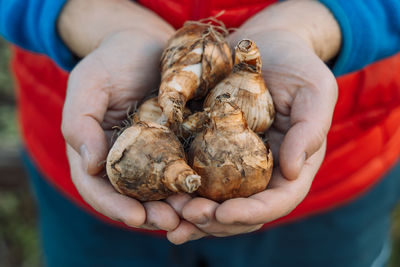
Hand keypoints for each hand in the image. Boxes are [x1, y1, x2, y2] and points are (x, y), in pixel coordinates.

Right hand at [61, 26, 183, 229]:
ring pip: (162, 188)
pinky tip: (208, 192)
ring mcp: (153, 153)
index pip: (98, 187)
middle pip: (134, 196)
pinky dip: (194, 184)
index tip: (136, 217)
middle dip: (152, 214)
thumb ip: (80, 122)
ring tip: (195, 215)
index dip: (115, 206)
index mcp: (97, 150)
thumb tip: (88, 165)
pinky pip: (185, 167)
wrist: (148, 44)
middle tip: (173, 224)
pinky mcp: (178, 143)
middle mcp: (125, 158)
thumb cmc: (113, 60)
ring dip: (178, 206)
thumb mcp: (89, 83)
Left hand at [166, 7, 339, 242]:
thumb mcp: (314, 90)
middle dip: (215, 220)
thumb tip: (292, 172)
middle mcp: (262, 171)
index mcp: (291, 164)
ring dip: (192, 214)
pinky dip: (180, 192)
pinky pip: (195, 177)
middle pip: (242, 210)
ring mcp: (236, 163)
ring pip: (215, 202)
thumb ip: (310, 129)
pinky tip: (161, 198)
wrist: (265, 45)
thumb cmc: (296, 65)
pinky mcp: (211, 149)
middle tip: (187, 216)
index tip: (224, 213)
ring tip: (168, 214)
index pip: (277, 201)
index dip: (251, 213)